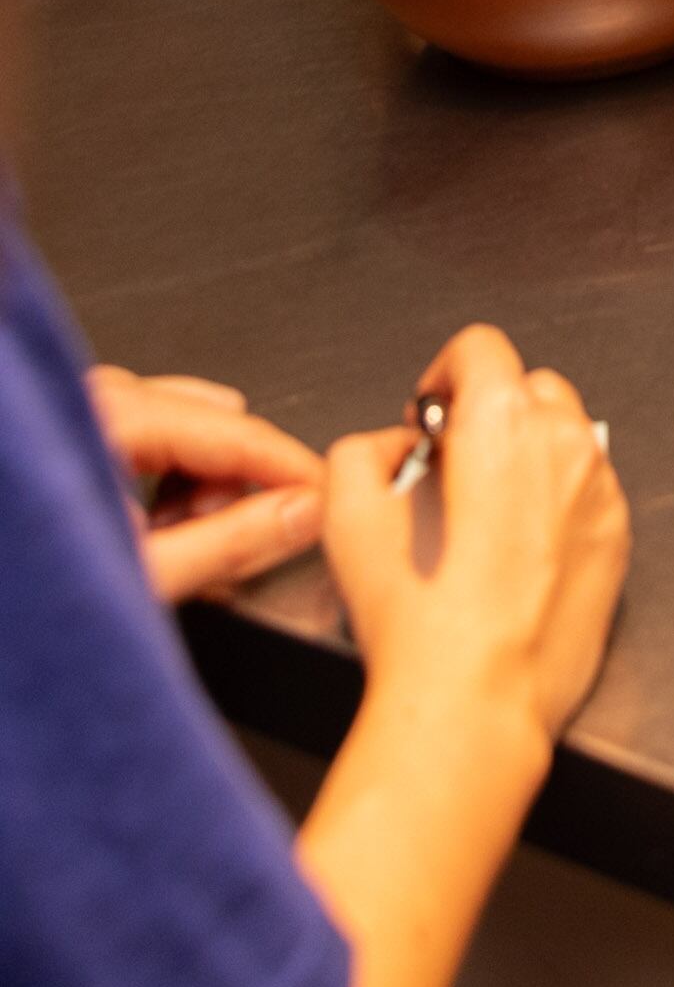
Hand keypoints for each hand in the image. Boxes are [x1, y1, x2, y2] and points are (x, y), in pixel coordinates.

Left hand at [89, 367, 324, 603]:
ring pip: (194, 427)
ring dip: (203, 485)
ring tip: (174, 540)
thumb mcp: (141, 576)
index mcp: (112, 416)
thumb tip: (302, 512)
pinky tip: (155, 523)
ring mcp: (92, 405)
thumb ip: (229, 544)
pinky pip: (163, 433)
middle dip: (232, 486)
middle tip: (221, 542)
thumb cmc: (30, 590)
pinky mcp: (90, 423)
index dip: (294, 468)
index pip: (236, 430)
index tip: (330, 498)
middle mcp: (102, 396)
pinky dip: (174, 479)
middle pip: (218, 425)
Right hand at [321, 326, 627, 755]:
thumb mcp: (346, 517)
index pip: (481, 347)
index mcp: (501, 423)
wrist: (475, 706)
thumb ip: (359, 453)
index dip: (444, 374)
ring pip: (565, 437)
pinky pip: (588, 491)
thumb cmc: (418, 623)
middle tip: (452, 468)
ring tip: (483, 516)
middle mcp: (562, 444)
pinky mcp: (617, 538)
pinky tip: (517, 552)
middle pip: (529, 386)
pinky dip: (557, 502)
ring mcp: (599, 491)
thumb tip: (389, 447)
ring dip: (527, 455)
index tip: (430, 414)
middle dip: (490, 414)